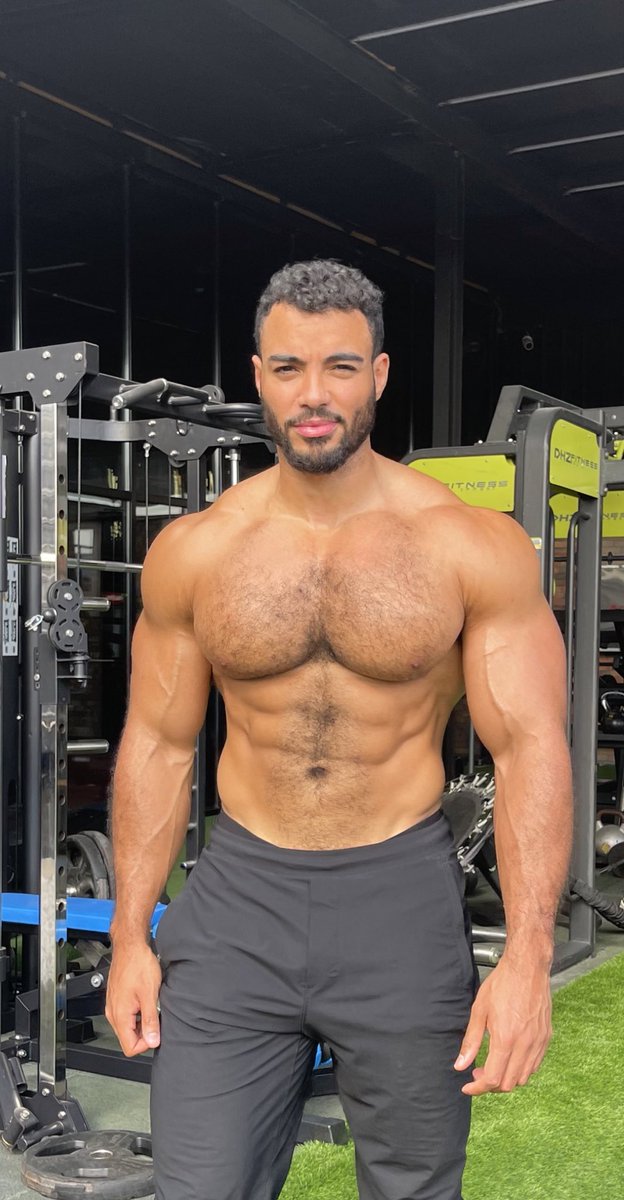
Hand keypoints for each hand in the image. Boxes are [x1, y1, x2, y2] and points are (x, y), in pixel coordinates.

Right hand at [105, 940, 162, 1056]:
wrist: (130, 946)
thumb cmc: (138, 964)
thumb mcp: (150, 994)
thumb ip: (151, 1020)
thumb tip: (153, 1041)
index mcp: (120, 1015)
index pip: (129, 1048)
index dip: (145, 1045)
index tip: (156, 1033)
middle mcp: (113, 1013)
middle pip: (128, 1039)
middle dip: (144, 1034)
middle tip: (156, 1018)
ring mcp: (114, 1006)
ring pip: (128, 1027)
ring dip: (141, 1023)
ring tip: (151, 1007)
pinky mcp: (116, 999)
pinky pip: (126, 1016)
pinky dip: (137, 1014)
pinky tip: (145, 1001)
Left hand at [454, 953, 551, 1094]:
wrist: (528, 968)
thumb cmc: (502, 984)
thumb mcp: (479, 1010)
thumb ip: (471, 1041)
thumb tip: (460, 1065)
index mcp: (506, 1039)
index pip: (493, 1079)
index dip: (478, 1089)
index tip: (468, 1087)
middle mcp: (525, 1045)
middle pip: (508, 1084)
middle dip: (490, 1085)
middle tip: (478, 1073)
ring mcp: (538, 1042)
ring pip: (523, 1078)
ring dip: (506, 1079)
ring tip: (493, 1064)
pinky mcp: (546, 1038)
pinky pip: (534, 1065)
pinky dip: (521, 1070)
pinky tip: (510, 1057)